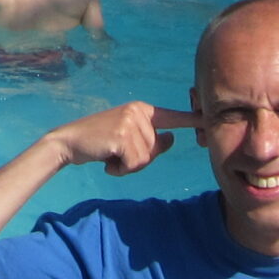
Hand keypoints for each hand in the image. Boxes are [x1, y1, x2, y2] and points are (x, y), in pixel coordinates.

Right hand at [46, 101, 196, 177]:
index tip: (210, 118)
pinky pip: (133, 163)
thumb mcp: (128, 138)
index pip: (172, 116)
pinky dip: (120, 169)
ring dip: (127, 166)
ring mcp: (130, 122)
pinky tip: (106, 159)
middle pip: (156, 150)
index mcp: (142, 110)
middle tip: (117, 153)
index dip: (193, 120)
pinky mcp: (122, 135)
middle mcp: (138, 112)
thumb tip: (172, 138)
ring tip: (110, 154)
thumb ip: (151, 140)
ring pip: (145, 159)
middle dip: (138, 160)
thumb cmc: (100, 142)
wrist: (68, 142)